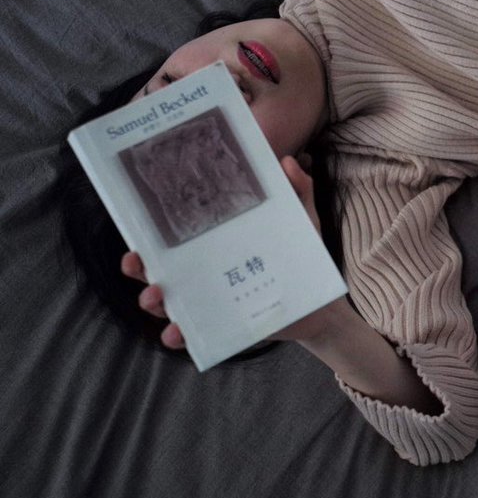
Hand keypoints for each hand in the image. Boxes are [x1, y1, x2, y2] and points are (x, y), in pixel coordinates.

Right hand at [120, 153, 342, 351]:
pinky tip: (176, 334)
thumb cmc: (303, 256)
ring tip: (156, 294)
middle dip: (137, 266)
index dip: (147, 232)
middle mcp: (203, 272)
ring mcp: (210, 301)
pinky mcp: (223, 327)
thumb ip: (298, 189)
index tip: (135, 226)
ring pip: (167, 302)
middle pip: (157, 269)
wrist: (322, 303)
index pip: (171, 237)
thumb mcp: (301, 220)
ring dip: (152, 300)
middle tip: (135, 260)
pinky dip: (179, 336)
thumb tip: (285, 161)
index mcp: (213, 244)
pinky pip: (193, 335)